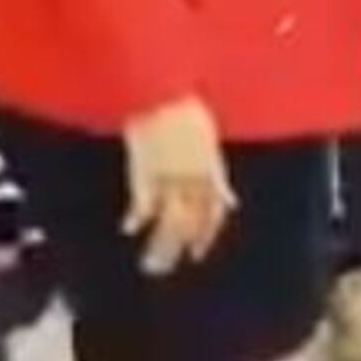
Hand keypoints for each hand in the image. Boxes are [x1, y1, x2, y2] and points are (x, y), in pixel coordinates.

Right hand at [120, 96, 231, 275]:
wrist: (163, 93)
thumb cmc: (184, 110)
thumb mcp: (210, 140)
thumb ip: (217, 175)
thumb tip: (231, 203)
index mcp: (210, 170)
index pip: (213, 212)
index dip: (205, 234)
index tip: (197, 252)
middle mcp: (195, 178)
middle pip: (190, 223)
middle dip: (180, 247)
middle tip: (166, 266)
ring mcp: (171, 176)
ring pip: (170, 220)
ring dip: (161, 245)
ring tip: (151, 264)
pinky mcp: (147, 170)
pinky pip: (144, 201)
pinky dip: (137, 216)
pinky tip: (129, 229)